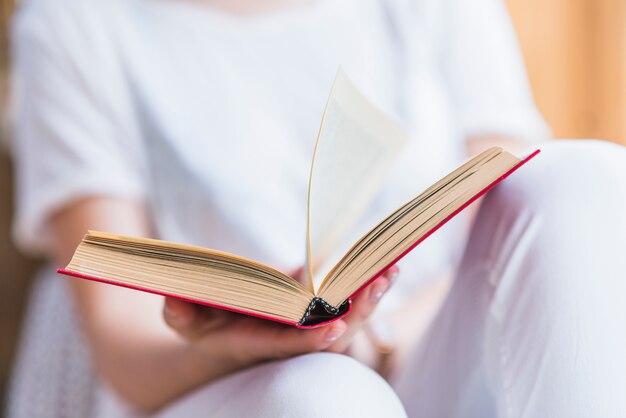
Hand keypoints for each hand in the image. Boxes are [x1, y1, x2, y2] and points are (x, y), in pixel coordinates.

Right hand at [162, 265, 398, 374]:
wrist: (223, 332)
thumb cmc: (204, 323)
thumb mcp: (186, 319)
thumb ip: (180, 313)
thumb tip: (174, 301)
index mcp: (257, 343)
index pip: (287, 346)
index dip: (309, 340)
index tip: (333, 329)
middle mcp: (288, 340)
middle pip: (329, 335)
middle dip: (355, 314)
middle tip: (376, 285)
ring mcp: (306, 326)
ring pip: (346, 320)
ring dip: (369, 297)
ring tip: (391, 270)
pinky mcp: (317, 309)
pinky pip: (347, 302)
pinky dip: (367, 286)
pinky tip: (389, 265)